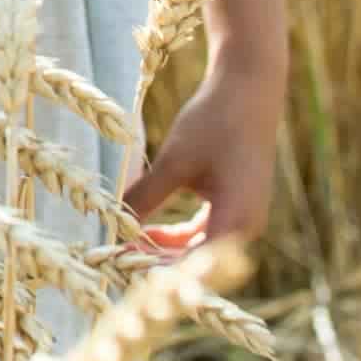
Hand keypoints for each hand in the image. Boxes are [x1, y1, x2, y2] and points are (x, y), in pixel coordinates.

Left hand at [128, 54, 280, 257]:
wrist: (248, 88)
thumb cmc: (213, 121)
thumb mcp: (172, 162)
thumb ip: (143, 198)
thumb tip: (113, 228)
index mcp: (236, 222)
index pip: (193, 269)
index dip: (155, 272)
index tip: (120, 267)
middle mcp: (246, 227)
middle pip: (197, 264)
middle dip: (156, 263)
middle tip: (116, 259)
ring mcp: (245, 217)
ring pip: (200, 249)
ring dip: (165, 250)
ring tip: (127, 245)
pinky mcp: (238, 205)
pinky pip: (206, 232)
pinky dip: (178, 235)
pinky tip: (147, 229)